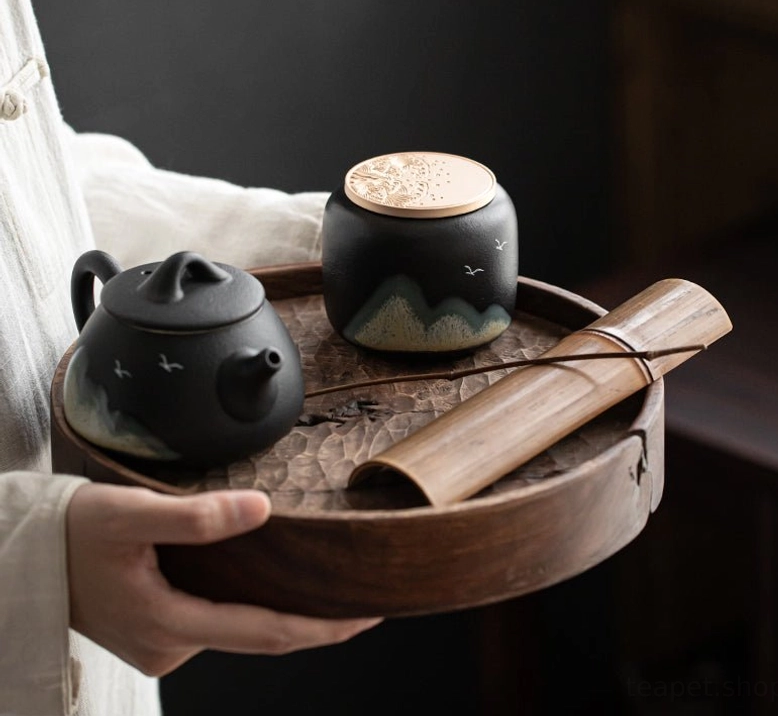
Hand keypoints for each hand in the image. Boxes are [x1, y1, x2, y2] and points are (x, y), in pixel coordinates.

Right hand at [66, 483, 381, 676]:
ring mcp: (163, 642)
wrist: (24, 556)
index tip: (365, 615)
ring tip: (329, 586)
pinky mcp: (159, 630)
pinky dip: (251, 605)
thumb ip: (194, 518)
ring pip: (240, 629)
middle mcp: (170, 645)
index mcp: (168, 623)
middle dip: (315, 624)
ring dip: (283, 611)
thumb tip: (262, 511)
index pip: (265, 633)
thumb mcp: (129, 515)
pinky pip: (219, 621)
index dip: (320, 627)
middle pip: (260, 638)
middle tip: (365, 603)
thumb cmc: (71, 532)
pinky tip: (274, 580)